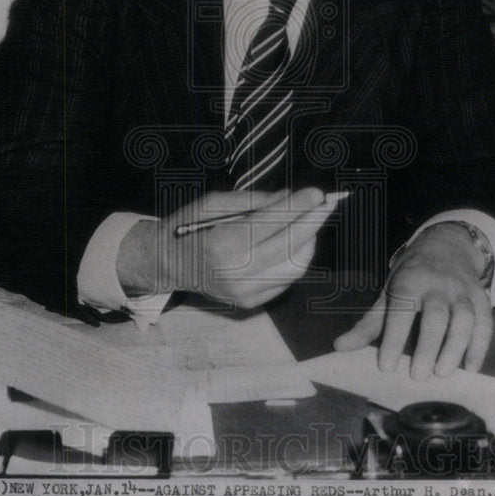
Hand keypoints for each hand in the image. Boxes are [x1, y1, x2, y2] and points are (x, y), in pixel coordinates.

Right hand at [117, 187, 337, 309]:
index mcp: (223, 244)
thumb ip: (254, 201)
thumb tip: (291, 197)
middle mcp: (235, 273)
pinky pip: (286, 281)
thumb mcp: (214, 202)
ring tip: (312, 222)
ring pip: (295, 267)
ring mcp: (244, 292)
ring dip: (309, 242)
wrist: (168, 264)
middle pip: (290, 246)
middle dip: (312, 222)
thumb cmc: (189, 227)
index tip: (317, 193)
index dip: (299, 207)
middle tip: (326, 203)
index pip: (272, 223)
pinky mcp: (250, 303)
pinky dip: (296, 260)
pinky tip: (295, 243)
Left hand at [333, 223, 492, 378]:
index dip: (393, 339)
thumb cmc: (411, 278)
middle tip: (418, 376)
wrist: (445, 248)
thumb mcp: (388, 294)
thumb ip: (368, 324)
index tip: (385, 366)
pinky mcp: (481, 299)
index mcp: (409, 282)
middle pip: (436, 316)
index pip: (401, 311)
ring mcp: (462, 292)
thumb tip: (340, 347)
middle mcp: (438, 286)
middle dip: (428, 346)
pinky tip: (470, 368)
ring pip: (464, 319)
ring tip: (443, 374)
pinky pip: (484, 323)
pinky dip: (480, 346)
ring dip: (455, 348)